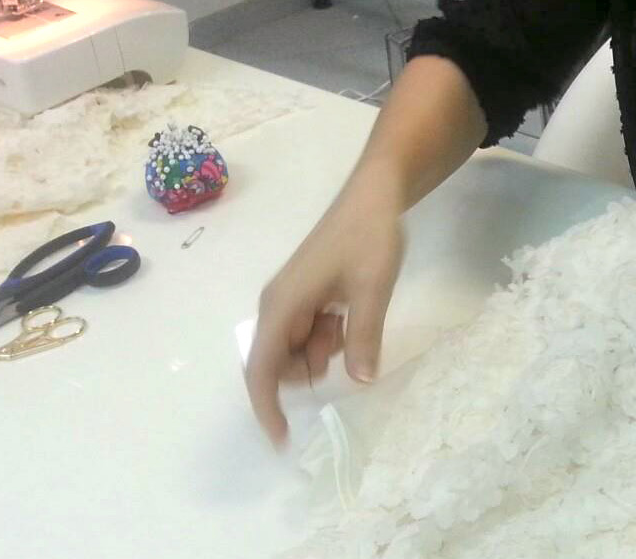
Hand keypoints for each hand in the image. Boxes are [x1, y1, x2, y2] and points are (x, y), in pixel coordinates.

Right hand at [245, 177, 404, 448]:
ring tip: (354, 318)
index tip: (283, 439)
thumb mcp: (373, 288)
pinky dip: (331, 336)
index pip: (261, 369)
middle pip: (279, 364)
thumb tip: (360, 382)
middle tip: (348, 344)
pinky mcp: (307, 297)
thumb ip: (364, 337)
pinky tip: (353, 312)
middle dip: (309, 371)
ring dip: (324, 352)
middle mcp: (277, 306)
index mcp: (281, 306)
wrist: (374, 197)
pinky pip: (311, 334)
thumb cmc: (369, 238)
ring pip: (298, 351)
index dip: (267, 407)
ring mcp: (291, 301)